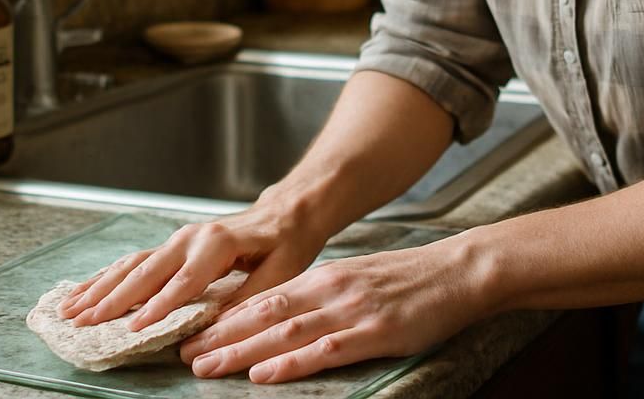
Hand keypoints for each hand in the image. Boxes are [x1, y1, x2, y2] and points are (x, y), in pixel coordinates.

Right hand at [57, 200, 324, 330]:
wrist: (287, 211)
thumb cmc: (287, 241)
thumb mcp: (282, 270)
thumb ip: (249, 298)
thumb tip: (218, 327)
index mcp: (219, 244)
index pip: (184, 281)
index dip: (159, 306)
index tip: (135, 328)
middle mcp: (192, 238)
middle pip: (146, 272)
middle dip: (113, 299)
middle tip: (84, 322)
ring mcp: (179, 239)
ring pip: (132, 265)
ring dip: (100, 288)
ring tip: (69, 310)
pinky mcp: (172, 245)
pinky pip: (134, 262)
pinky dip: (106, 278)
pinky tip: (83, 292)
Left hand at [177, 232, 490, 383]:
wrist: (460, 271)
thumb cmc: (411, 280)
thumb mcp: (358, 278)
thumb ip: (321, 296)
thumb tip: (282, 317)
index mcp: (325, 277)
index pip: (263, 298)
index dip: (224, 318)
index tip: (191, 333)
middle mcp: (330, 290)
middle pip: (263, 314)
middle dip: (220, 335)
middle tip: (183, 353)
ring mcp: (352, 311)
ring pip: (284, 332)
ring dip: (240, 350)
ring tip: (207, 365)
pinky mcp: (375, 333)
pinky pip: (325, 350)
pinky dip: (291, 362)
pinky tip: (265, 372)